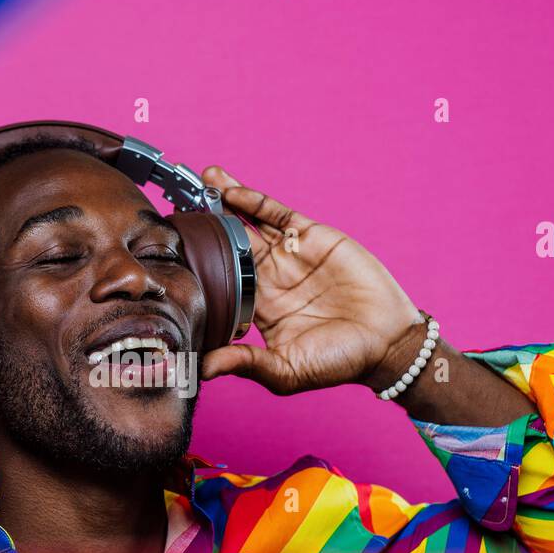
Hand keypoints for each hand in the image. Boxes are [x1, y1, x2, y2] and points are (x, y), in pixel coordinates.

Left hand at [198, 165, 423, 394]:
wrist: (386, 342)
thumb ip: (245, 363)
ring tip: (200, 181)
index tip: (167, 255)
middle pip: (227, 246)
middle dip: (204, 226)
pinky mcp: (311, 237)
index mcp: (257, 307)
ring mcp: (289, 255)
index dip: (195, 267)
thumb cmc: (338, 363)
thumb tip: (202, 370)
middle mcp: (268, 278)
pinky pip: (276, 214)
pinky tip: (230, 191)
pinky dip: (253, 201)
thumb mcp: (286, 371)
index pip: (217, 281)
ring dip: (224, 202)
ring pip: (248, 223)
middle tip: (175, 210)